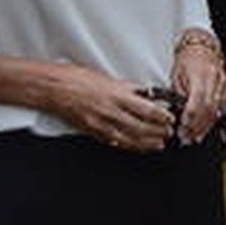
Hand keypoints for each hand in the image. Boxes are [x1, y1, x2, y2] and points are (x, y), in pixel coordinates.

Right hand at [46, 62, 174, 152]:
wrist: (55, 88)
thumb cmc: (78, 78)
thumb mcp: (109, 79)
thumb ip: (127, 89)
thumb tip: (143, 95)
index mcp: (117, 95)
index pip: (147, 109)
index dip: (162, 117)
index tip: (170, 118)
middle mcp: (111, 111)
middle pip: (141, 127)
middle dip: (158, 133)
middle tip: (168, 133)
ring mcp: (101, 124)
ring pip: (129, 138)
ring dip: (146, 143)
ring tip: (158, 144)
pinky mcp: (92, 132)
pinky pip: (114, 142)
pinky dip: (128, 145)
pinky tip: (136, 146)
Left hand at [172, 33, 225, 144]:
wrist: (201, 46)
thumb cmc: (187, 59)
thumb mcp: (176, 75)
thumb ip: (179, 94)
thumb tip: (178, 113)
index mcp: (201, 73)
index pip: (198, 99)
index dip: (191, 116)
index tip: (183, 127)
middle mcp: (215, 78)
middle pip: (208, 107)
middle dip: (197, 125)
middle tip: (187, 137)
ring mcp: (223, 82)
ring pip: (216, 109)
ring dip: (205, 126)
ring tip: (195, 137)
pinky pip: (221, 107)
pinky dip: (212, 119)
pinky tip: (205, 128)